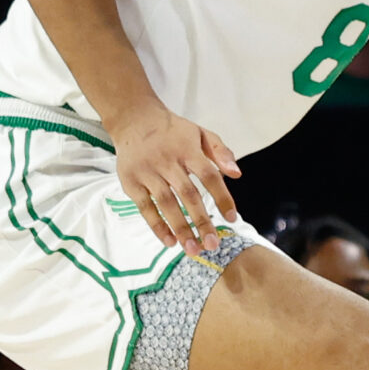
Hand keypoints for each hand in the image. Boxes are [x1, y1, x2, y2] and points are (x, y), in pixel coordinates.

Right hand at [111, 105, 240, 256]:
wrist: (135, 120)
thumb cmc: (174, 132)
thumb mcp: (201, 133)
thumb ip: (221, 152)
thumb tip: (237, 174)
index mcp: (188, 150)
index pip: (209, 176)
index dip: (222, 197)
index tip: (232, 218)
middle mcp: (167, 161)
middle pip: (188, 194)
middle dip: (201, 221)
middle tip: (212, 244)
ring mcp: (147, 172)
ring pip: (165, 204)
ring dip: (180, 228)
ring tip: (193, 249)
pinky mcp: (131, 182)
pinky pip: (145, 208)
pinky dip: (156, 226)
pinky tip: (169, 242)